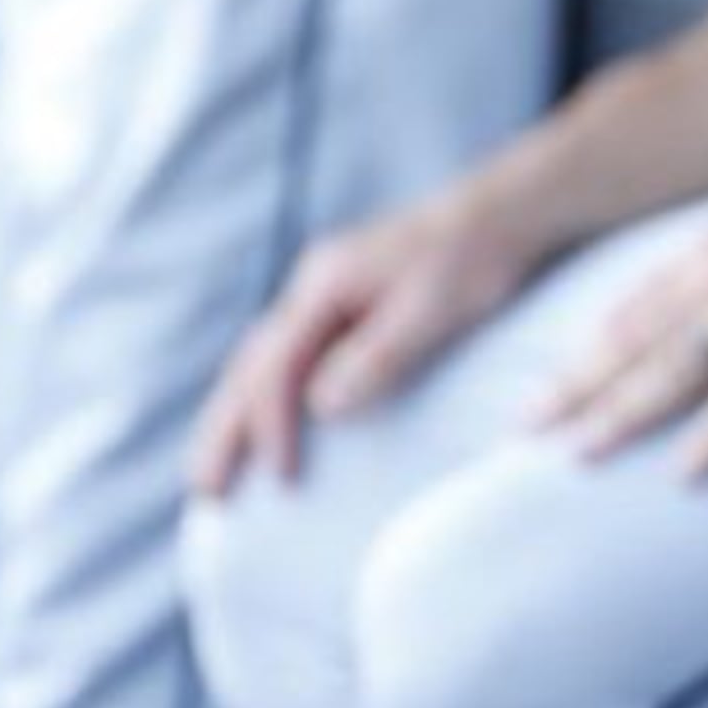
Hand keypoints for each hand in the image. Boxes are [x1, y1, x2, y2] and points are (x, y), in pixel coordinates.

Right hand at [191, 189, 549, 495]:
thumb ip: (378, 357)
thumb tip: (322, 407)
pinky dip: (267, 397)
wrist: (503, 214)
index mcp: (324, 285)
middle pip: (248, 365)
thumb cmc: (474, 258)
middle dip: (224, 430)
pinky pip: (289, 358)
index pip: (276, 366)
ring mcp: (325, 296)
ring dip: (237, 417)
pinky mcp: (345, 306)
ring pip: (261, 362)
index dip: (272, 425)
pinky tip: (269, 426)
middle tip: (205, 492)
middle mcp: (312, 288)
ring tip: (217, 472)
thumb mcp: (431, 310)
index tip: (281, 478)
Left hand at [527, 171, 707, 478]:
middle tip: (523, 432)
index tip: (535, 397)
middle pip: (632, 346)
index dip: (575, 360)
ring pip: (675, 373)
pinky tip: (683, 472)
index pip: (624, 315)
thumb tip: (678, 323)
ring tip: (579, 454)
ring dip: (621, 414)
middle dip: (574, 392)